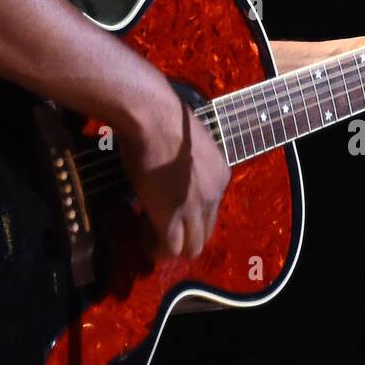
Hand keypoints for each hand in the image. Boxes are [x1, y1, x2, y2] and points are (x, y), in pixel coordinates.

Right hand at [117, 89, 230, 259]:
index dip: (189, 213)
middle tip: (158, 226)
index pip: (211, 209)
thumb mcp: (189, 142)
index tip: (169, 207)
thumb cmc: (165, 117)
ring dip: (171, 245)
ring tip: (150, 234)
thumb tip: (175, 165)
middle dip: (184, 235)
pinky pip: (170, 247)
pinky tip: (143, 237)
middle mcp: (215, 194)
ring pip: (192, 247)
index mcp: (221, 174)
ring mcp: (195, 208)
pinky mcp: (172, 217)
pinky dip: (157, 247)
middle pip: (205, 232)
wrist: (154, 117)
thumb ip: (188, 162)